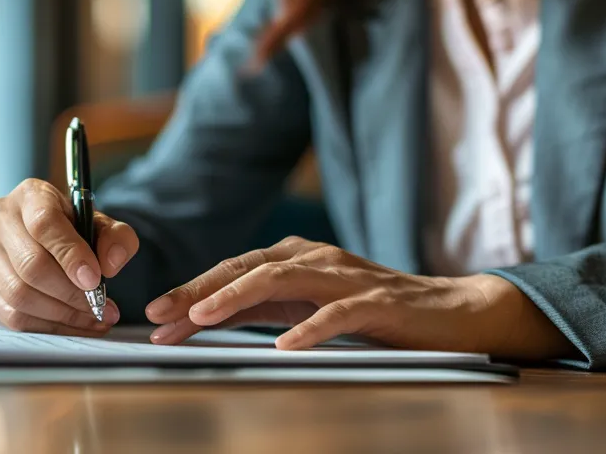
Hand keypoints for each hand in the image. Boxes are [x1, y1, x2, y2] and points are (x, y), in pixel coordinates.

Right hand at [0, 179, 140, 335]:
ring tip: (94, 318)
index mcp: (30, 195)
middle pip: (30, 265)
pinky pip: (11, 316)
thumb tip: (110, 265)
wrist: (43, 239)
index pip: (43, 223)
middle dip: (71, 293)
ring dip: (62, 314)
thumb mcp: (100, 224)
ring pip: (19, 295)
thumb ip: (116, 238)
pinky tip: (73, 326)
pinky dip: (47, 327)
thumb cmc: (73, 230)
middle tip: (101, 306)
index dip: (70, 255)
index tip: (95, 280)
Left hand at [143, 237, 570, 358]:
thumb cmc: (373, 312)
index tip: (154, 318)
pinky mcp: (379, 303)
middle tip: (161, 315)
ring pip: (283, 279)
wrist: (452, 313)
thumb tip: (199, 321)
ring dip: (238, 297)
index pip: (232, 273)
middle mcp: (316, 259)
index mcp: (295, 260)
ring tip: (203, 318)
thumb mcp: (305, 309)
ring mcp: (347, 278)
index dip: (191, 292)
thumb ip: (258, 311)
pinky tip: (287, 346)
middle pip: (247, 269)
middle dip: (199, 290)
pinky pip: (339, 314)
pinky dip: (311, 328)